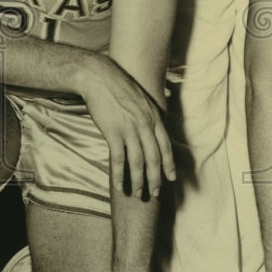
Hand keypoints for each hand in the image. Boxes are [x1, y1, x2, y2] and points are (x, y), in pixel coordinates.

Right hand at [81, 56, 175, 198]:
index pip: (166, 146)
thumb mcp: (142, 97)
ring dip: (139, 180)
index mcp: (154, 117)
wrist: (99, 77)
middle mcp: (145, 124)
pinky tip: (119, 185)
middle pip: (154, 158)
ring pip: (138, 161)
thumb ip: (151, 112)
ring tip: (138, 194)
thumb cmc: (119, 87)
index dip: (169, 164)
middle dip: (156, 179)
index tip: (171, 178)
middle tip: (155, 193)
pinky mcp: (113, 132)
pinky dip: (119, 174)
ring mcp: (129, 129)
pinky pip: (118, 158)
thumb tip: (161, 114)